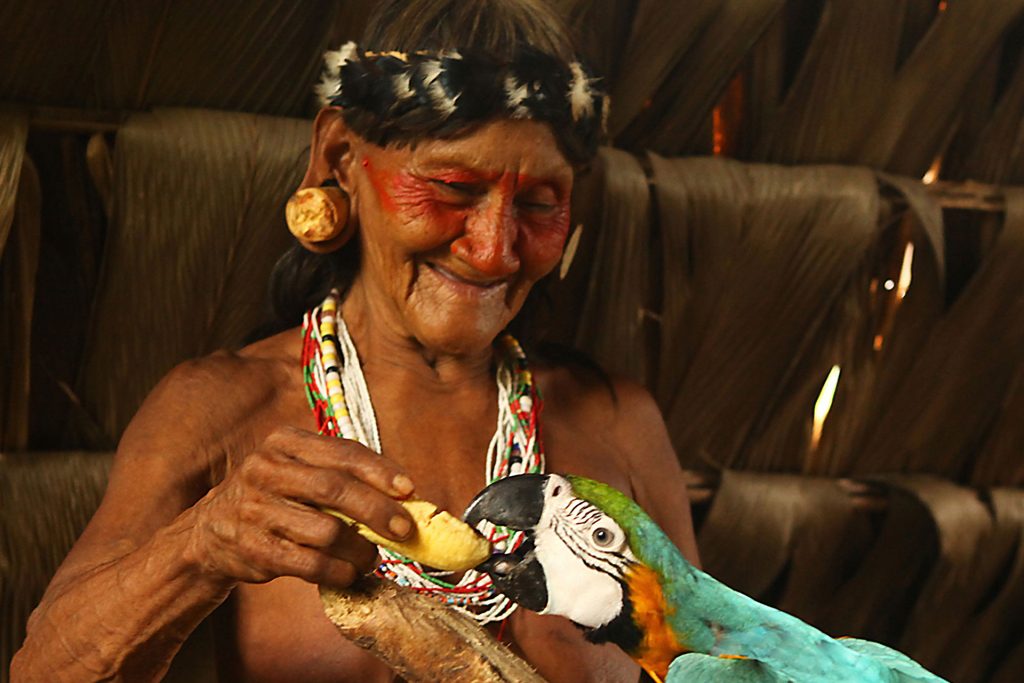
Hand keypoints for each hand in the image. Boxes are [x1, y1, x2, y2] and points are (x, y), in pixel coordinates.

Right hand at [184, 426, 415, 587]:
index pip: (342, 452)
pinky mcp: (252, 548)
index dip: (380, 471)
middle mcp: (265, 470)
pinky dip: (337, 571)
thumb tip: (404, 497)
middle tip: (404, 530)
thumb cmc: (274, 497)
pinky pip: (308, 563)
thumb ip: (342, 476)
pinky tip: (350, 573)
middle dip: (377, 511)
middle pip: (335, 489)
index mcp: (283, 442)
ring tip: (372, 557)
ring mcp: (255, 509)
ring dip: (360, 549)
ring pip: (326, 531)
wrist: (210, 532)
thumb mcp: (297, 471)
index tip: (409, 489)